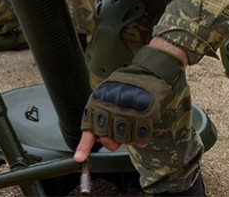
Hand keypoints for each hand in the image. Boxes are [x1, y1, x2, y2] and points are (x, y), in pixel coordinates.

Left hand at [73, 45, 184, 161]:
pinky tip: (141, 127)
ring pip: (125, 142)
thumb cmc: (125, 83)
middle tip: (117, 129)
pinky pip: (140, 140)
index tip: (80, 157)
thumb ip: (97, 114)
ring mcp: (128, 116)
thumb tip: (94, 136)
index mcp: (98, 105)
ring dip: (128, 137)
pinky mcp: (145, 119)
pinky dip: (141, 138)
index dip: (85, 146)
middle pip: (109, 141)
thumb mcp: (104, 94)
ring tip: (131, 122)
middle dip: (112, 140)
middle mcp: (112, 112)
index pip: (90, 131)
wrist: (148, 72)